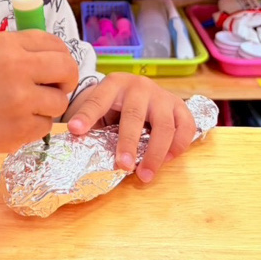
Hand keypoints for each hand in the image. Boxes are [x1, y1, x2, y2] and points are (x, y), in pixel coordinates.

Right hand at [0, 31, 78, 157]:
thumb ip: (21, 53)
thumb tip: (56, 59)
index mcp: (9, 45)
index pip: (55, 44)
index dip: (61, 58)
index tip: (57, 69)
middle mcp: (18, 68)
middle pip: (67, 70)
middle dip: (66, 81)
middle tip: (56, 89)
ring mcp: (20, 100)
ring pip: (59, 103)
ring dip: (48, 108)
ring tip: (24, 109)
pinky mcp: (19, 129)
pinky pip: (44, 127)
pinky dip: (33, 127)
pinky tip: (11, 124)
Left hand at [67, 73, 196, 182]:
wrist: (138, 89)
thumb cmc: (116, 105)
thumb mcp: (100, 108)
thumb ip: (92, 122)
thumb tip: (77, 142)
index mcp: (114, 84)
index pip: (98, 100)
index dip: (86, 115)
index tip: (75, 130)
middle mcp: (139, 87)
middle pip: (134, 116)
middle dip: (128, 142)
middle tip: (122, 165)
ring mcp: (162, 96)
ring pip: (164, 125)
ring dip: (155, 153)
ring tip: (144, 175)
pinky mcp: (180, 106)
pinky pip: (186, 127)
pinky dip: (178, 146)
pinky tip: (166, 160)